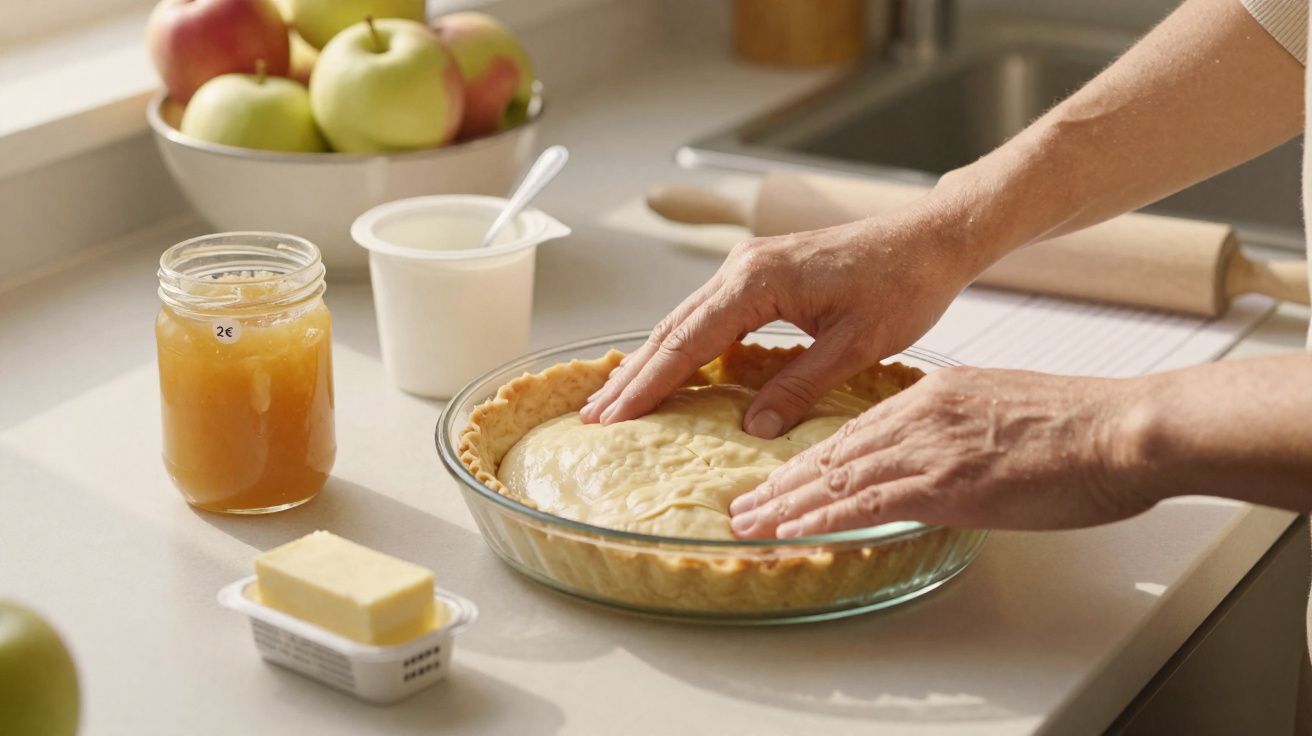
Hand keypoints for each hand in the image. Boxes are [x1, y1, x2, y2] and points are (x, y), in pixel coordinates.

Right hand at [580, 210, 981, 436]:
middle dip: (633, 376)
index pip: (688, 342)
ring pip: (685, 321)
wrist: (930, 239)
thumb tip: (753, 429)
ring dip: (651, 362)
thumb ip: (800, 384)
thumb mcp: (856, 345)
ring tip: (615, 400)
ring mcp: (749, 267)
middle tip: (595, 417)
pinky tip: (665, 369)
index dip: (649, 385)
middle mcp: (743, 267)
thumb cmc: (903, 284)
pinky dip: (681, 346)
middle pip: (673, 329)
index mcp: (758, 281)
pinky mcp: (761, 274)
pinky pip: (708, 315)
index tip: (616, 419)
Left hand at [729, 366, 1155, 537]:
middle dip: (784, 480)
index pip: (858, 428)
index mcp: (938, 392)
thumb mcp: (1007, 409)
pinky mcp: (946, 482)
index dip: (814, 457)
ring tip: (749, 521)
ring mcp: (931, 447)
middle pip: (836, 450)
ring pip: (839, 475)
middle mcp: (922, 413)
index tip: (783, 476)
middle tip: (745, 501)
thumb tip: (947, 450)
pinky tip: (792, 528)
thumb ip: (963, 426)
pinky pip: (867, 502)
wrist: (1124, 429)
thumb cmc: (1083, 424)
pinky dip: (823, 517)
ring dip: (788, 502)